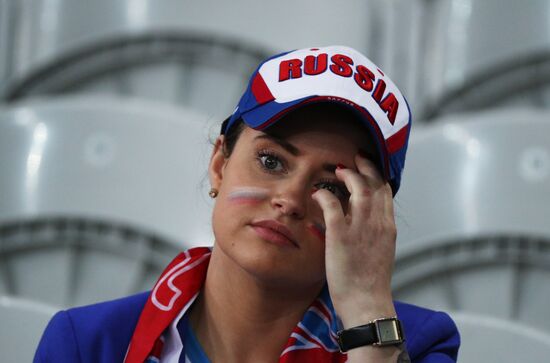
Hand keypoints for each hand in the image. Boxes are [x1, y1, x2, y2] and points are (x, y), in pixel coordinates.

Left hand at [312, 152, 396, 326]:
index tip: (368, 167)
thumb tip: (365, 221)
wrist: (367, 303)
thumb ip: (374, 233)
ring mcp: (360, 228)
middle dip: (366, 167)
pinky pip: (333, 205)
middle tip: (355, 159)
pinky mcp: (341, 236)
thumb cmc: (371, 283)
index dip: (377, 175)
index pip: (386, 192)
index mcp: (387, 228)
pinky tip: (319, 192)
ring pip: (359, 188)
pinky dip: (326, 194)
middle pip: (376, 184)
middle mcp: (377, 224)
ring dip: (349, 175)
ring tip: (339, 170)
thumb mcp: (380, 253)